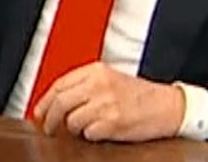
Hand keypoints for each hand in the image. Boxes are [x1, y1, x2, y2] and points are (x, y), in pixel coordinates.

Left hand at [32, 62, 184, 142]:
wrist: (168, 106)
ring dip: (74, 129)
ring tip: (84, 127)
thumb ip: (84, 85)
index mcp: (96, 71)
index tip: (39, 112)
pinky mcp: (113, 122)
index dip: (44, 102)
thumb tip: (55, 101)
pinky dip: (90, 135)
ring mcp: (106, 104)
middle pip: (60, 103)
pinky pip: (88, 134)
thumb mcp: (110, 79)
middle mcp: (99, 85)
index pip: (59, 85)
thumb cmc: (140, 95)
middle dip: (49, 119)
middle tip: (48, 128)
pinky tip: (99, 131)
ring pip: (71, 121)